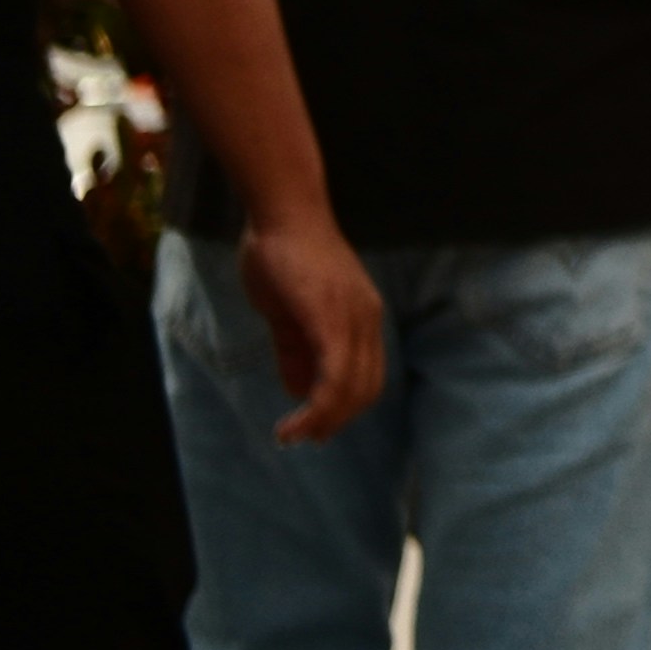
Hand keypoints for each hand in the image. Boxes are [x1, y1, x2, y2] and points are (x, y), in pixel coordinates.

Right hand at [242, 211, 389, 442]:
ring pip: (351, 387)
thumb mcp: (289, 312)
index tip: (315, 430)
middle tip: (302, 438)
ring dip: (324, 420)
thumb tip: (299, 390)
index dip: (344, 409)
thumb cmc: (282, 255)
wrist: (283, 212)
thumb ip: (296, 349)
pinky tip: (295, 420)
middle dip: (335, 421)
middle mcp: (367, 319)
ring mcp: (353, 316)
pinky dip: (318, 406)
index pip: (367, 377)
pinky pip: (334, 373)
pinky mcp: (330, 315)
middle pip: (365, 389)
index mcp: (362, 317)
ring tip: (293, 434)